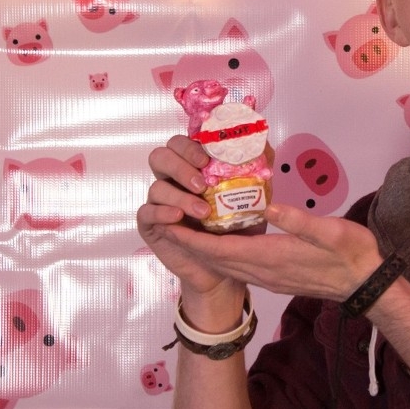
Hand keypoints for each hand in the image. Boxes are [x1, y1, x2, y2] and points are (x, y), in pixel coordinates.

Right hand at [137, 134, 239, 303]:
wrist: (227, 264)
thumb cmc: (238, 226)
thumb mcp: (254, 196)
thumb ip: (256, 169)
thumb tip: (263, 144)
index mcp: (192, 167)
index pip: (181, 144)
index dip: (189, 147)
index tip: (206, 160)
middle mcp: (172, 180)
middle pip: (160, 157)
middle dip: (180, 167)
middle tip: (201, 184)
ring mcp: (160, 201)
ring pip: (156, 187)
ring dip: (179, 196)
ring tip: (202, 212)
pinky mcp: (151, 224)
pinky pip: (146, 212)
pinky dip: (162, 212)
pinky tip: (177, 217)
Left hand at [164, 202, 385, 303]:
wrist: (366, 284)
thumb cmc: (352, 254)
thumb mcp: (331, 231)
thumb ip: (299, 221)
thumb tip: (270, 207)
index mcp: (273, 257)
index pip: (223, 251)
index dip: (194, 240)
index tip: (171, 226)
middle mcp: (265, 271)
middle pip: (218, 261)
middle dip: (190, 245)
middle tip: (168, 224)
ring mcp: (270, 278)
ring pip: (227, 266)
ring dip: (204, 252)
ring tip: (186, 233)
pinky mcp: (277, 278)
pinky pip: (240, 268)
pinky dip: (223, 257)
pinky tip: (221, 244)